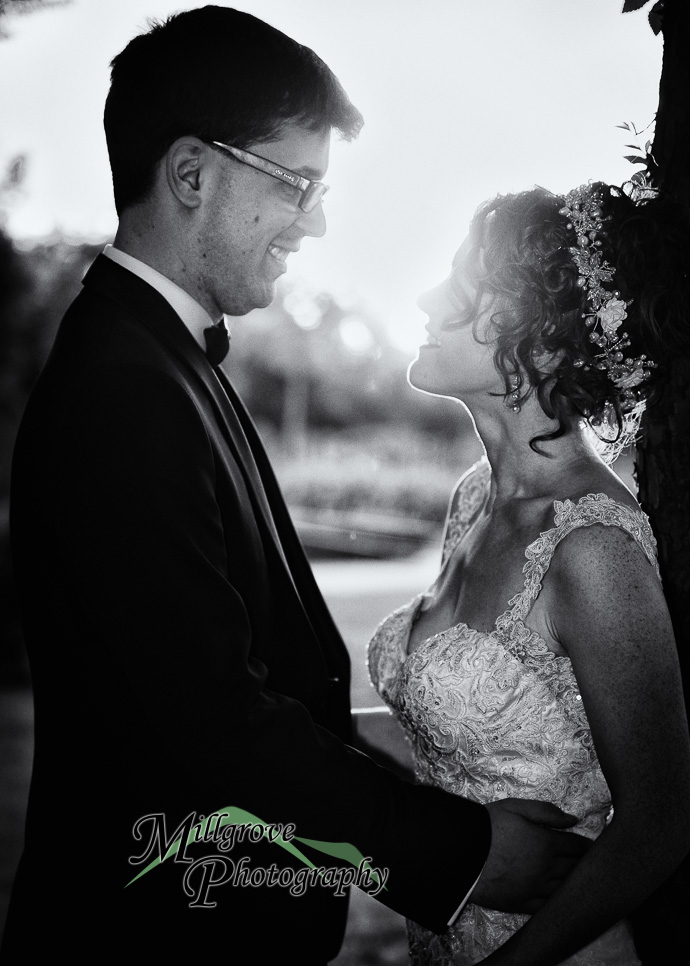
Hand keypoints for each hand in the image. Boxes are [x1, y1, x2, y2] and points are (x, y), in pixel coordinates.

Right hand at [471, 799, 589, 913]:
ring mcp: (534, 889)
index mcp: (546, 843)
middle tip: (591, 863)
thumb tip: (572, 819)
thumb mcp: (515, 807)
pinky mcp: (521, 903)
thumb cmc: (488, 826)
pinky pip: (546, 906)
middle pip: (574, 868)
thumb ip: (545, 811)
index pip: (576, 845)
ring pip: (563, 888)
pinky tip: (558, 897)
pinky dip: (556, 901)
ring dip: (573, 883)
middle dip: (585, 864)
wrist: (462, 852)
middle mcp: (545, 869)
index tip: (593, 846)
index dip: (586, 845)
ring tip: (579, 880)